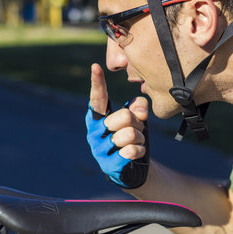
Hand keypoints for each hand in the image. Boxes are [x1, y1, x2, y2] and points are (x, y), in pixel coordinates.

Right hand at [86, 63, 149, 187]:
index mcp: (97, 117)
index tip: (96, 66)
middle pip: (124, 116)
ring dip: (139, 138)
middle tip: (136, 128)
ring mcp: (99, 149)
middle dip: (137, 122)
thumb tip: (139, 111)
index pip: (97, 98)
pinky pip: (131, 151)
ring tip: (135, 142)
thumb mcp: (136, 117)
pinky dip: (139, 150)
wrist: (134, 167)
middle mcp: (93, 131)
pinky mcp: (108, 165)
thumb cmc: (132, 136)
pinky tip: (135, 153)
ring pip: (129, 134)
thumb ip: (138, 106)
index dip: (97, 82)